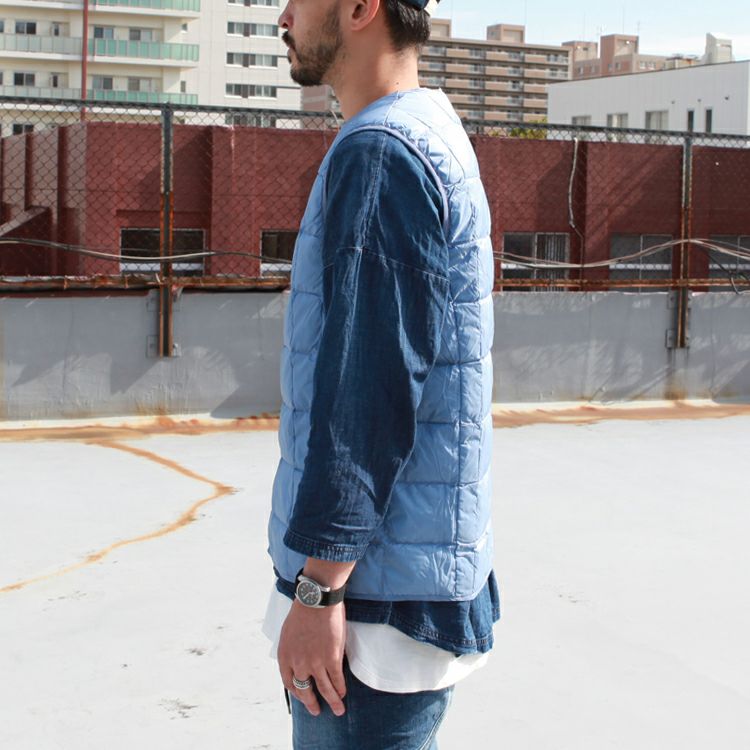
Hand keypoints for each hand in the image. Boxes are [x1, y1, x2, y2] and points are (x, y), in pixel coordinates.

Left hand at [278, 598, 346, 716]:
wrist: (316, 601)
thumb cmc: (302, 611)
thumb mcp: (288, 633)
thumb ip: (292, 650)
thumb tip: (298, 659)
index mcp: (285, 657)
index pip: (288, 683)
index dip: (296, 693)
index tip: (303, 696)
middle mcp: (298, 664)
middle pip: (305, 691)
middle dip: (311, 703)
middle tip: (317, 710)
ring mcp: (315, 663)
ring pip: (324, 689)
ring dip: (332, 702)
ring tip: (338, 710)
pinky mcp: (332, 659)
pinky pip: (336, 679)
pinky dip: (340, 688)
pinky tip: (343, 693)